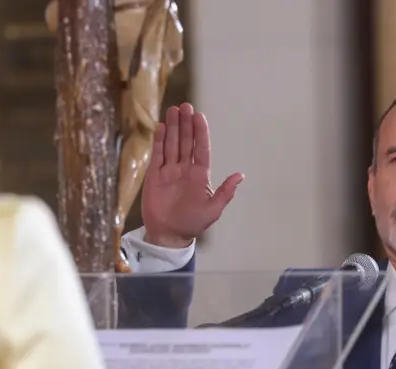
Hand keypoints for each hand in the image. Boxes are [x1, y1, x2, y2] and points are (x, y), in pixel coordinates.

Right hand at [141, 103, 243, 247]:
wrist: (169, 235)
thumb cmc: (192, 223)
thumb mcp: (213, 210)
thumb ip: (225, 192)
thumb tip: (240, 175)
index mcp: (200, 175)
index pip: (201, 148)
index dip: (200, 132)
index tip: (199, 116)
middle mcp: (185, 169)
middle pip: (186, 142)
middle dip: (186, 124)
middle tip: (185, 106)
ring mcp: (169, 171)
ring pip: (172, 144)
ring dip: (173, 128)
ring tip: (173, 110)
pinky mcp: (155, 176)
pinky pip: (158, 155)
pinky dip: (159, 141)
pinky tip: (161, 127)